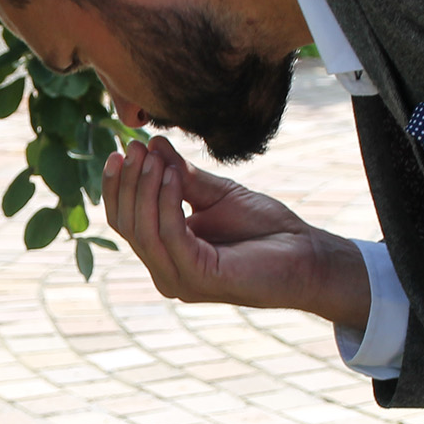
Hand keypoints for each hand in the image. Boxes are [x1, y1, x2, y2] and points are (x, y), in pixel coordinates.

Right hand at [102, 135, 369, 327]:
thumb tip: (152, 143)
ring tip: (152, 157)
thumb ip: (182, 175)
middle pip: (127, 225)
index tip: (123, 148)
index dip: (118, 185)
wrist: (305, 254)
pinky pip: (170, 236)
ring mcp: (179, 279)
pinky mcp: (198, 278)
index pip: (124, 220)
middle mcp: (165, 272)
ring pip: (143, 231)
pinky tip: (172, 175)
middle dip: (128, 183)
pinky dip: (167, 204)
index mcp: (165, 254)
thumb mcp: (216, 193)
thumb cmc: (264, 228)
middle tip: (134, 146)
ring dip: (144, 189)